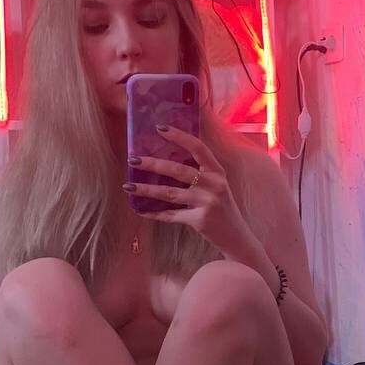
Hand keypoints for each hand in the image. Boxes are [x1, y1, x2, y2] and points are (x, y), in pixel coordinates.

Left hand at [125, 125, 249, 254]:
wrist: (236, 236)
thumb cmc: (222, 208)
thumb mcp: (217, 186)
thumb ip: (200, 174)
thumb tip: (165, 161)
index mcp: (217, 171)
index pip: (198, 148)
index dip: (179, 136)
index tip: (159, 128)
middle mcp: (214, 184)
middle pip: (178, 170)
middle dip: (153, 164)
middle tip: (133, 160)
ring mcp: (207, 203)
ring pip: (170, 193)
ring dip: (146, 189)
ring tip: (128, 186)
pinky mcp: (200, 220)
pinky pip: (171, 215)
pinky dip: (154, 214)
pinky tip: (140, 211)